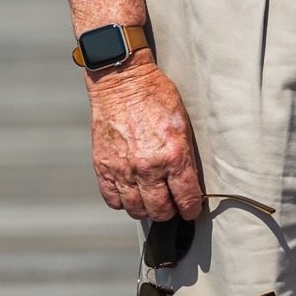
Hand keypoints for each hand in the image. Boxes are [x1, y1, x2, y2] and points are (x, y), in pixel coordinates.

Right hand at [86, 55, 204, 220]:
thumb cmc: (155, 97)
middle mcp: (148, 167)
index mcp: (173, 155)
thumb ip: (185, 155)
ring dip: (146, 210)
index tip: (191, 209)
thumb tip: (188, 182)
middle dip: (170, 212)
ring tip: (151, 201)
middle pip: (160, 210)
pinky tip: (130, 194)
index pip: (186, 198)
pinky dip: (122, 202)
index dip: (191, 208)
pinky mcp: (103, 168)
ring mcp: (123, 170)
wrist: (122, 83)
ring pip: (136, 210)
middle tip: (172, 206)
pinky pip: (112, 200)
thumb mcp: (183, 123)